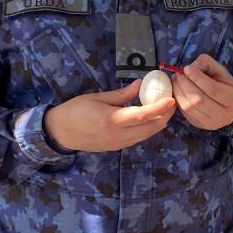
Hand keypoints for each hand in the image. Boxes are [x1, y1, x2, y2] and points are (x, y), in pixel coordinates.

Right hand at [44, 79, 175, 150]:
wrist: (61, 133)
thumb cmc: (76, 111)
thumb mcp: (97, 98)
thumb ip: (122, 94)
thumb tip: (140, 84)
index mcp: (112, 121)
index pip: (142, 116)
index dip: (159, 108)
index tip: (171, 99)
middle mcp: (118, 135)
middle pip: (150, 128)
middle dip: (164, 115)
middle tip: (171, 100)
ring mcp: (119, 144)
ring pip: (147, 134)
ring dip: (158, 122)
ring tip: (163, 107)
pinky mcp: (118, 147)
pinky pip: (139, 138)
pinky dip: (148, 128)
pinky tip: (149, 117)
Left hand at [172, 54, 232, 130]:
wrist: (225, 104)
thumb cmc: (222, 84)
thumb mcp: (219, 70)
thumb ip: (205, 64)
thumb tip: (189, 69)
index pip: (212, 89)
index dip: (197, 78)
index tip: (186, 68)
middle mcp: (225, 115)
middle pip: (199, 100)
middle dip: (185, 85)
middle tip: (178, 74)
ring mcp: (211, 123)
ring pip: (189, 107)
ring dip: (178, 91)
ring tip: (175, 80)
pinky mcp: (199, 125)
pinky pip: (184, 112)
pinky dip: (178, 100)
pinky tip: (177, 90)